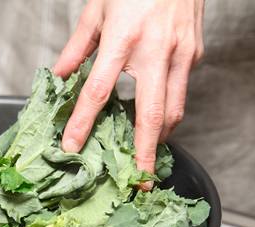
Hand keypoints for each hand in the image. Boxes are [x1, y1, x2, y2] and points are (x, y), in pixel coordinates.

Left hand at [53, 0, 204, 189]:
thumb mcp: (97, 9)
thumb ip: (77, 48)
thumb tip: (59, 77)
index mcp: (123, 38)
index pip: (98, 91)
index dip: (82, 123)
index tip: (72, 147)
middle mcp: (156, 50)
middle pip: (150, 115)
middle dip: (145, 154)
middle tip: (141, 182)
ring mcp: (182, 53)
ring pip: (174, 109)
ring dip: (160, 138)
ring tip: (147, 158)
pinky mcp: (195, 53)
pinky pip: (181, 90)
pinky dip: (168, 109)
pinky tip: (156, 117)